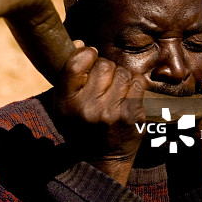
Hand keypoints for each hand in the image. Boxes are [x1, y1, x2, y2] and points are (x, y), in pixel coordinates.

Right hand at [54, 41, 146, 184]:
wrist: (102, 158)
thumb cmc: (80, 125)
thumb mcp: (63, 104)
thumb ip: (69, 76)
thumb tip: (81, 43)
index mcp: (67, 103)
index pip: (76, 64)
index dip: (85, 53)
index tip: (89, 55)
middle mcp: (89, 108)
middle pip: (104, 65)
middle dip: (104, 68)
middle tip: (102, 81)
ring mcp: (113, 112)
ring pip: (123, 72)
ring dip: (120, 77)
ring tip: (114, 91)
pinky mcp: (133, 115)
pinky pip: (138, 83)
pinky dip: (133, 85)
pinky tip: (126, 96)